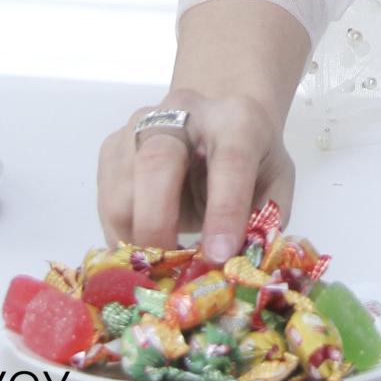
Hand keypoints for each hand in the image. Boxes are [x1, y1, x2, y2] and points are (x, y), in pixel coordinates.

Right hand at [97, 89, 294, 263]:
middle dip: (158, 223)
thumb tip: (241, 264)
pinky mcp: (112, 147)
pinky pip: (105, 202)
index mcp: (237, 119)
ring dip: (135, 238)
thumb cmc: (250, 157)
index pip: (230, 160)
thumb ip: (266, 219)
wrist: (217, 119)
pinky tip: (145, 248)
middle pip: (157, 161)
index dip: (224, 211)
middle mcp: (184, 112)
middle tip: (168, 269)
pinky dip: (121, 236)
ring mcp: (141, 126)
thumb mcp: (275, 181)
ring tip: (159, 264)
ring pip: (121, 189)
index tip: (220, 256)